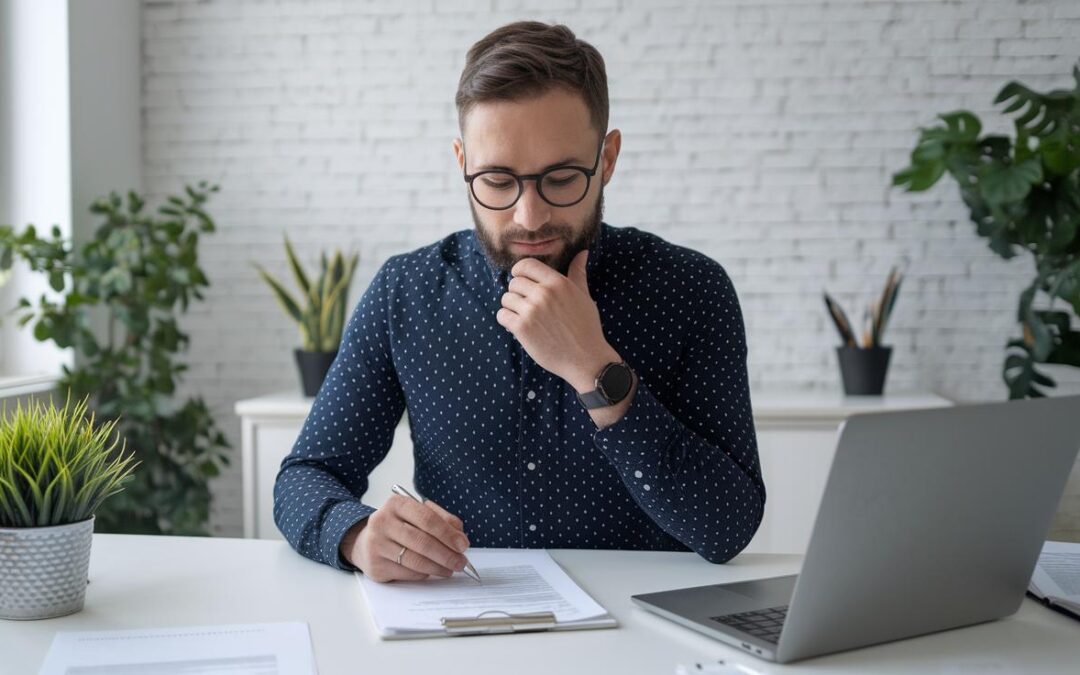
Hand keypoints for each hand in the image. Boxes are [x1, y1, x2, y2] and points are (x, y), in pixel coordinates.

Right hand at [340, 495, 470, 582]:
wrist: (365, 541)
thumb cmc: (399, 526)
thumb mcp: (418, 514)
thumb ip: (441, 519)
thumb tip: (459, 536)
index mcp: (396, 504)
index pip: (427, 519)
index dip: (448, 533)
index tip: (463, 545)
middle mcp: (382, 522)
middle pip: (422, 541)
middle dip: (446, 554)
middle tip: (461, 562)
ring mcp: (376, 545)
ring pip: (415, 560)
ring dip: (438, 567)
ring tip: (450, 569)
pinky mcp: (375, 566)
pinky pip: (407, 573)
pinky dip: (424, 574)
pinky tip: (431, 571)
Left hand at [497, 250, 619, 391]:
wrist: (586, 358)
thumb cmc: (586, 327)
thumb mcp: (584, 296)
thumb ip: (577, 272)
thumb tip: (582, 252)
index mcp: (557, 283)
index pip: (526, 265)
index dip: (520, 272)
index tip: (523, 282)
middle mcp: (543, 293)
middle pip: (514, 282)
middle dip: (517, 293)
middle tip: (528, 306)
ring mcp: (531, 311)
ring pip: (505, 299)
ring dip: (511, 307)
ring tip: (524, 317)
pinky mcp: (522, 328)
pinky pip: (502, 315)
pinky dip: (507, 321)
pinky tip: (519, 327)